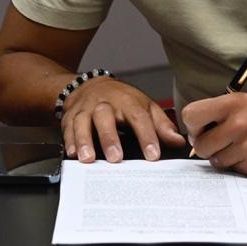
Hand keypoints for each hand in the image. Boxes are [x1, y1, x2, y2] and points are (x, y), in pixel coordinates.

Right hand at [61, 77, 185, 163]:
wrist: (91, 86)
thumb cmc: (121, 100)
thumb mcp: (144, 106)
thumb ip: (161, 125)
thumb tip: (179, 141)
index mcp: (127, 101)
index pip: (139, 117)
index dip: (147, 136)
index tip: (153, 155)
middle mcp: (105, 104)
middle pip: (106, 116)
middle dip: (110, 137)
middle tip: (116, 158)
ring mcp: (86, 109)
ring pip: (83, 121)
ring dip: (85, 140)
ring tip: (88, 159)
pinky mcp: (70, 117)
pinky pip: (67, 128)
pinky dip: (69, 141)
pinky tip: (72, 154)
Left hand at [181, 92, 246, 177]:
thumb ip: (226, 111)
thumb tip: (200, 125)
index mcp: (234, 104)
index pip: (192, 115)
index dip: (192, 124)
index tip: (200, 127)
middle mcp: (238, 126)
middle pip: (200, 145)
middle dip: (205, 145)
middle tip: (218, 141)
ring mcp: (246, 149)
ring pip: (216, 161)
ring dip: (223, 157)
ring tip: (240, 147)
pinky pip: (235, 171)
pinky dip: (240, 166)